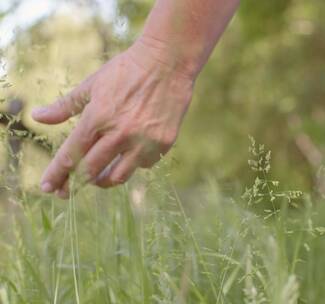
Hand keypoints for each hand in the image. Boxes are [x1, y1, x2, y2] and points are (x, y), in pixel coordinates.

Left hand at [32, 39, 194, 198]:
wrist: (168, 63)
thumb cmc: (127, 70)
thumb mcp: (93, 85)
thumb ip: (65, 106)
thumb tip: (37, 117)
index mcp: (98, 117)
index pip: (71, 154)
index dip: (58, 173)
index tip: (48, 187)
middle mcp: (120, 133)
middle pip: (91, 170)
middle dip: (75, 184)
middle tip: (67, 192)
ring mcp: (144, 141)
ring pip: (118, 176)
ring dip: (104, 180)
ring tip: (98, 179)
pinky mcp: (163, 143)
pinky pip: (144, 164)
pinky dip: (133, 164)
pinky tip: (129, 156)